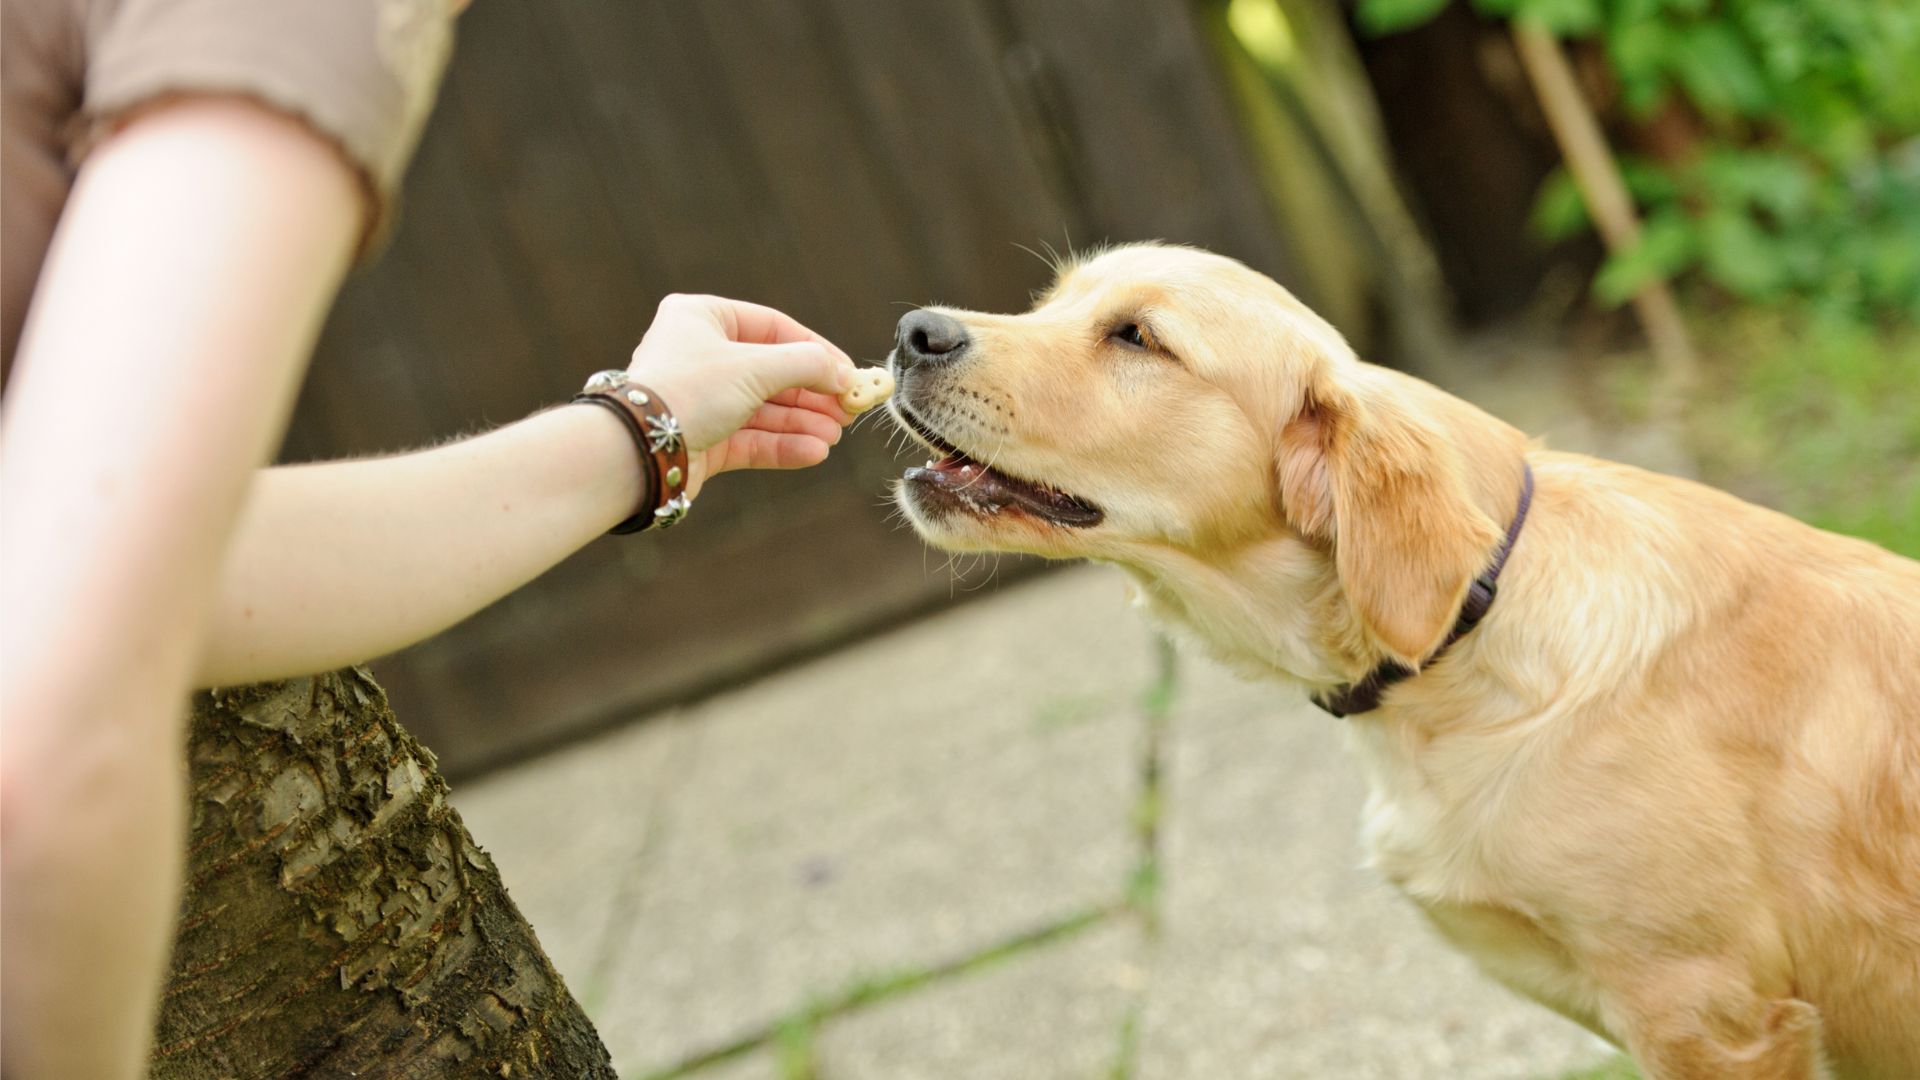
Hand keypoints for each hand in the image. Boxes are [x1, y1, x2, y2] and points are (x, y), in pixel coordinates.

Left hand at [624, 294, 857, 497]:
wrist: (637, 449)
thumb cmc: (688, 391)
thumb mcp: (755, 367)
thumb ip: (805, 364)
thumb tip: (843, 373)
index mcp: (702, 318)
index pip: (773, 327)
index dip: (816, 350)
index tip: (849, 373)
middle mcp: (699, 355)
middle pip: (771, 371)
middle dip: (812, 393)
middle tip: (850, 409)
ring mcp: (700, 399)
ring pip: (763, 408)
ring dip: (802, 421)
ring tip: (835, 434)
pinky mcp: (701, 439)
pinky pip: (750, 438)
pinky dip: (782, 444)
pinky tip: (814, 452)